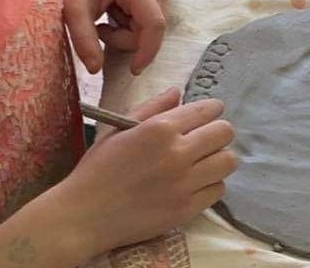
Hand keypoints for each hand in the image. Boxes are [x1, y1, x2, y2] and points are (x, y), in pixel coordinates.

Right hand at [57, 90, 235, 258]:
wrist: (81, 217)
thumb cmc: (97, 170)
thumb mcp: (118, 130)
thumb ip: (152, 108)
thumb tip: (177, 92)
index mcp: (160, 129)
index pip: (209, 109)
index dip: (210, 111)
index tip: (205, 117)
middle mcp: (177, 153)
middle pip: (225, 133)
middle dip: (217, 133)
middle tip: (204, 141)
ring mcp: (184, 183)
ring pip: (228, 161)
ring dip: (217, 159)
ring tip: (202, 163)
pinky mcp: (186, 209)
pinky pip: (218, 190)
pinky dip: (210, 186)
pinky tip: (194, 185)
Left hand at [61, 0, 168, 74]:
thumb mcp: (72, 11)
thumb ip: (84, 41)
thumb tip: (96, 69)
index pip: (154, 25)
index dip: (147, 51)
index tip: (133, 71)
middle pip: (151, 28)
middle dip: (124, 38)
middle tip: (99, 30)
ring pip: (150, 25)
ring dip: (127, 31)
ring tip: (105, 18)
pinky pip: (150, 17)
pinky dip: (130, 22)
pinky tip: (114, 11)